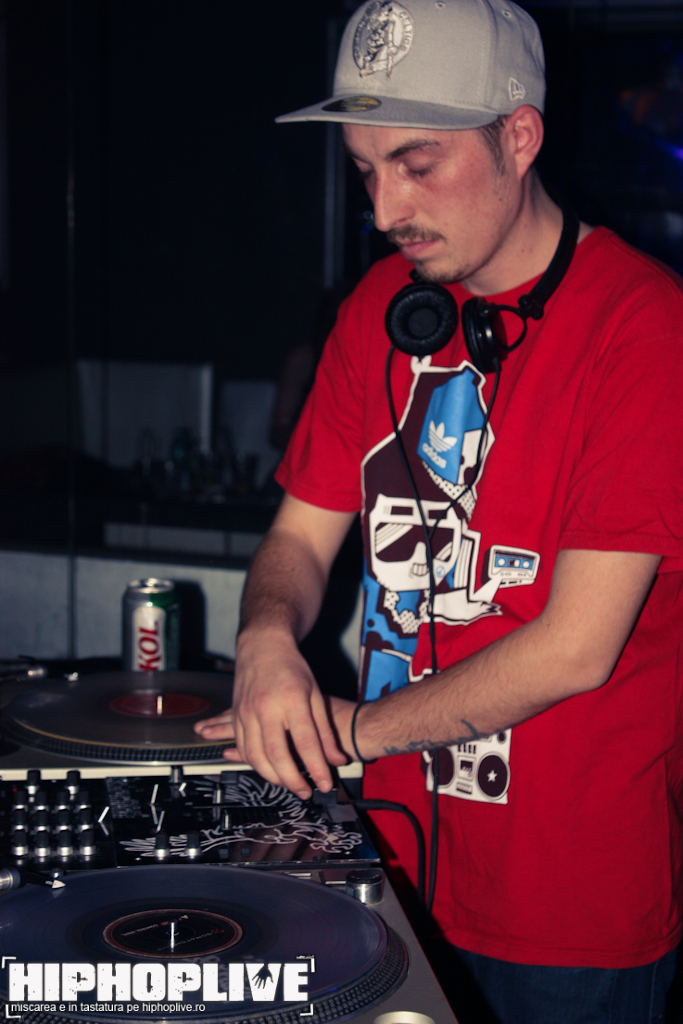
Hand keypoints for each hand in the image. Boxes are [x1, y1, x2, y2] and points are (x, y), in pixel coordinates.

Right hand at [194, 626, 347, 798]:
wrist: (262, 644)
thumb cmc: (292, 667)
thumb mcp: (315, 694)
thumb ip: (324, 730)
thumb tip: (336, 760)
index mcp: (292, 701)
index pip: (306, 743)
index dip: (317, 768)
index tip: (325, 784)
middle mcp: (267, 708)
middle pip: (277, 755)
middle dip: (292, 780)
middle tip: (306, 792)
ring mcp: (248, 711)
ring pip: (256, 756)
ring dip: (272, 776)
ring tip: (289, 784)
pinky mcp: (237, 714)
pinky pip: (243, 746)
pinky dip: (254, 763)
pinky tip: (266, 769)